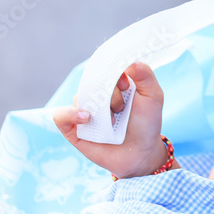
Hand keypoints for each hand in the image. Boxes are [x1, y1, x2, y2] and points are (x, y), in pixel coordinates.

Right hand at [53, 61, 166, 178]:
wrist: (142, 153)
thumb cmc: (147, 123)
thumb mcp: (153, 96)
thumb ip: (145, 74)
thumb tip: (129, 60)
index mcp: (113, 83)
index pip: (104, 67)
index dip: (112, 72)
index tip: (126, 84)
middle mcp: (96, 95)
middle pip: (91, 81)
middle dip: (109, 93)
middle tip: (122, 107)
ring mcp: (84, 111)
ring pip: (79, 97)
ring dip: (96, 107)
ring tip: (113, 120)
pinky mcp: (74, 129)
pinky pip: (60, 116)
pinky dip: (69, 114)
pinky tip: (86, 118)